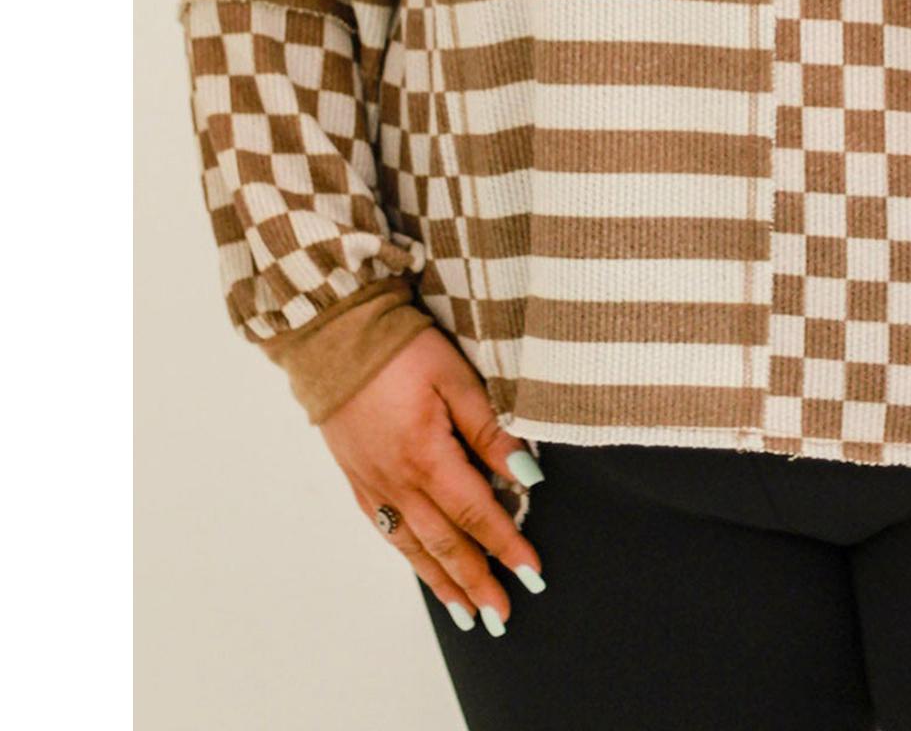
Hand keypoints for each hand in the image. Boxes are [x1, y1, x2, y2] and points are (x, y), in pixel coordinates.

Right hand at [317, 325, 545, 633]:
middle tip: (503, 615)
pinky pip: (388, 531)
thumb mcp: (456, 377)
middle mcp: (397, 482)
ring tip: (468, 614)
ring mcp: (374, 484)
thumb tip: (526, 471)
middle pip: (444, 543)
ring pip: (414, 547)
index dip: (505, 545)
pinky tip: (425, 569)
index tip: (532, 574)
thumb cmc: (403, 349)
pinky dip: (411, 558)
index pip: (475, 513)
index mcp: (426, 457)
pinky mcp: (358, 479)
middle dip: (477, 581)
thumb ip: (489, 429)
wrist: (337, 337)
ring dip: (444, 582)